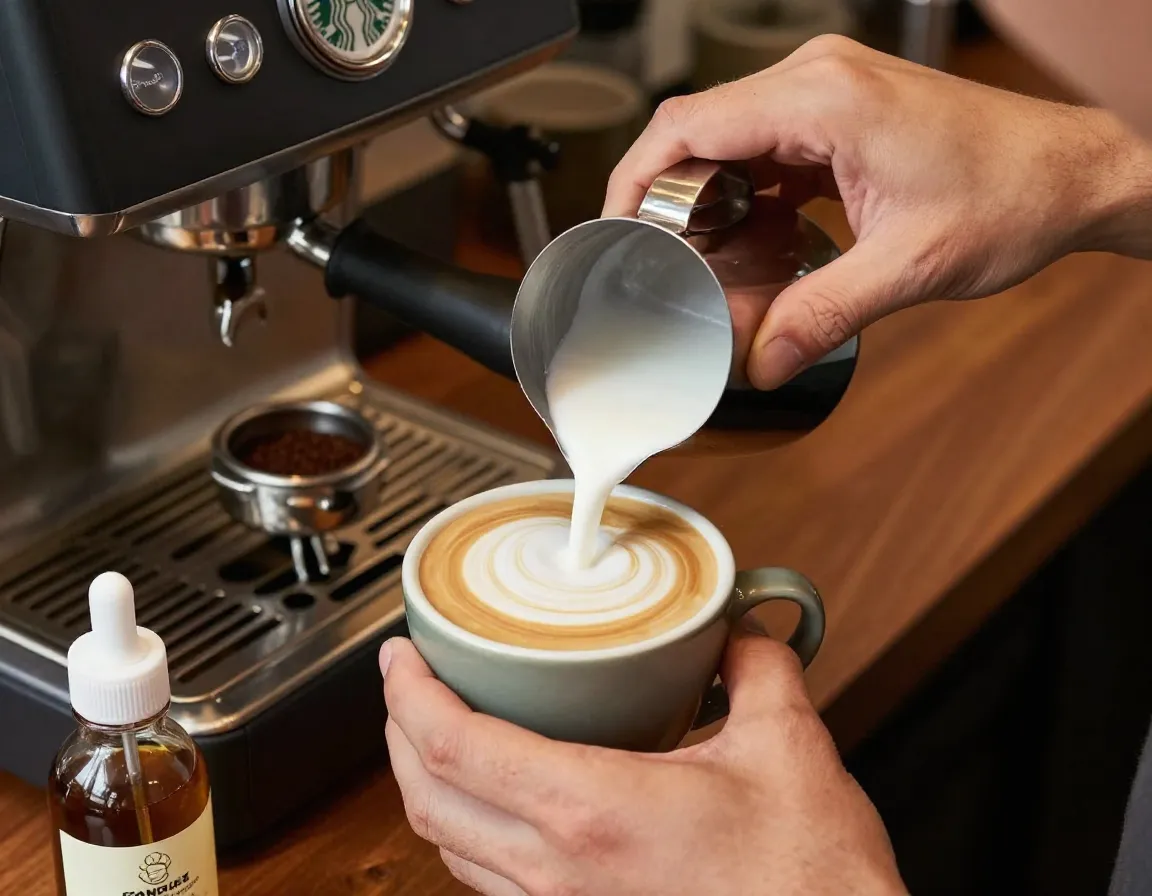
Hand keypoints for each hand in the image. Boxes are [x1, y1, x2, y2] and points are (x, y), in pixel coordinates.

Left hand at [381, 630, 907, 895]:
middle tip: (407, 683)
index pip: (456, 746)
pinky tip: (496, 798)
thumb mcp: (787, 748)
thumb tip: (738, 636)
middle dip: (398, 731)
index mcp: (593, 812)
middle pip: (427, 797)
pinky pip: (489, 877)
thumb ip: (757, 670)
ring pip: (449, 845)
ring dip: (426, 782)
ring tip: (438, 731)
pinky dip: (468, 826)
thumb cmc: (807, 878)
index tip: (399, 656)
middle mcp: (560, 870)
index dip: (409, 694)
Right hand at [603, 36, 1151, 389]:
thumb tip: (759, 363)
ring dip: (710, 201)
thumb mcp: (908, 267)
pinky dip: (748, 195)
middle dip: (670, 202)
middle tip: (667, 266)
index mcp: (824, 100)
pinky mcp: (838, 112)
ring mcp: (827, 90)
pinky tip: (760, 241)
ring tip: (714, 260)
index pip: (688, 127)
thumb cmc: (1013, 194)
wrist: (1073, 173)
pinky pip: (763, 147)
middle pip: (696, 131)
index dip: (635, 181)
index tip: (614, 232)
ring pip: (726, 139)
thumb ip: (822, 317)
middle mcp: (817, 79)